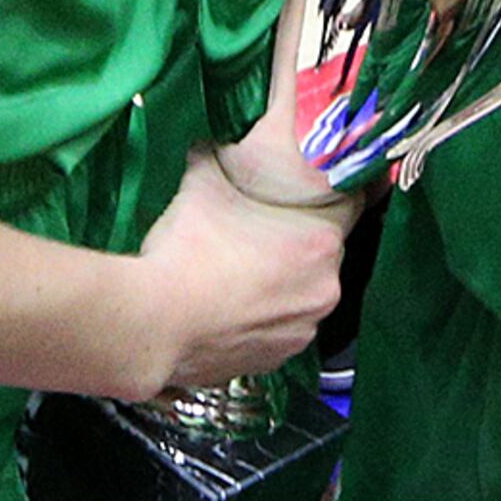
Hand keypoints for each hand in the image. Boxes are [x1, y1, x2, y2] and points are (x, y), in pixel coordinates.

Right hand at [125, 142, 346, 393]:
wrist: (152, 325)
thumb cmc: (185, 253)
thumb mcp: (203, 182)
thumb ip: (219, 155)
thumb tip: (214, 139)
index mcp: (320, 243)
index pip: (348, 204)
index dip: (324, 193)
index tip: (302, 191)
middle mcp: (324, 290)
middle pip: (322, 251)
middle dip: (295, 240)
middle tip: (258, 230)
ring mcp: (302, 331)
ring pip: (301, 292)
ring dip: (280, 281)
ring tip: (238, 271)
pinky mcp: (276, 361)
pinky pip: (280, 328)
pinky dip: (263, 316)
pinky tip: (231, 304)